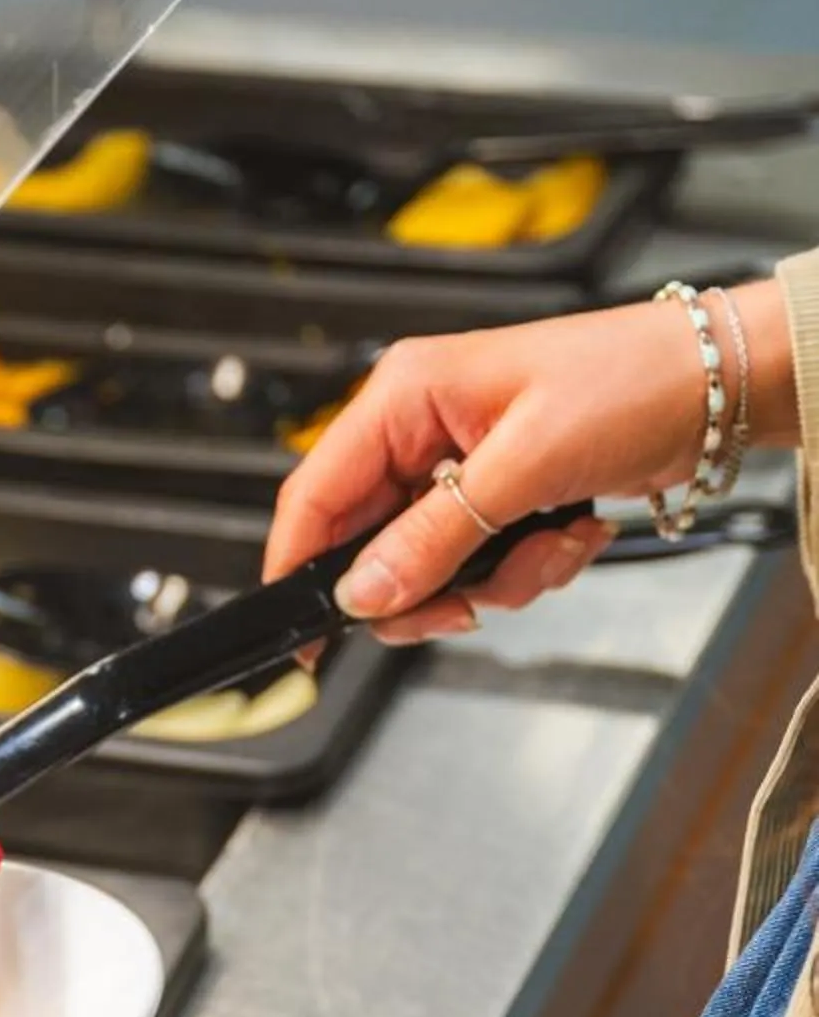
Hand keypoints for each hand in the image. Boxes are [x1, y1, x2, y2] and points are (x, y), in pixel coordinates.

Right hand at [267, 278, 791, 643]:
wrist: (717, 386)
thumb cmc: (630, 381)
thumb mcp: (523, 467)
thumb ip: (434, 537)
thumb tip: (364, 593)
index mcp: (405, 396)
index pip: (315, 494)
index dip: (299, 569)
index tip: (304, 635)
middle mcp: (422, 431)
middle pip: (372, 547)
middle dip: (428, 586)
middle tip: (465, 605)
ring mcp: (460, 468)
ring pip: (432, 568)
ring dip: (495, 579)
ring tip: (551, 545)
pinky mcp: (500, 497)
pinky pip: (483, 565)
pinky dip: (529, 567)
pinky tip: (572, 533)